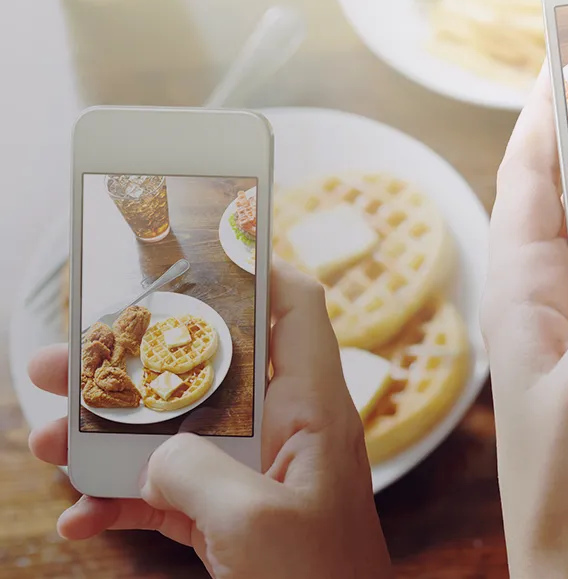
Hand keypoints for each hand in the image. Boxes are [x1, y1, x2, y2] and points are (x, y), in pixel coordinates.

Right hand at [27, 263, 390, 578]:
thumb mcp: (255, 525)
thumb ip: (196, 473)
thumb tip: (154, 455)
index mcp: (313, 411)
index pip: (297, 311)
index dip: (255, 270)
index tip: (191, 253)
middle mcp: (285, 434)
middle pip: (205, 372)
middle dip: (129, 365)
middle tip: (57, 361)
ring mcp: (256, 478)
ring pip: (174, 434)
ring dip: (106, 438)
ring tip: (44, 441)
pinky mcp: (231, 522)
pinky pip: (168, 497)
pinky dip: (121, 504)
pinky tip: (77, 517)